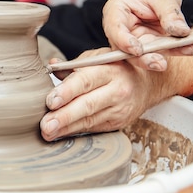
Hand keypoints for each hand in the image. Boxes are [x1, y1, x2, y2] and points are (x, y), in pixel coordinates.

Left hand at [40, 52, 166, 139]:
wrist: (147, 84)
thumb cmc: (116, 68)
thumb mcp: (98, 58)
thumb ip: (74, 65)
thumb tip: (52, 65)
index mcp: (109, 70)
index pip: (85, 81)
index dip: (67, 92)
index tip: (50, 102)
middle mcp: (117, 90)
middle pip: (88, 105)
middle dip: (65, 116)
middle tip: (46, 125)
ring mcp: (119, 110)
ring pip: (90, 120)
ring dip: (67, 128)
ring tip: (48, 133)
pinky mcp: (119, 123)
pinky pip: (94, 128)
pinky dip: (76, 131)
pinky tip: (60, 134)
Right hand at [102, 0, 192, 70]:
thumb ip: (169, 13)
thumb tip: (180, 31)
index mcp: (115, 12)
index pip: (115, 29)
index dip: (124, 41)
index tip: (138, 50)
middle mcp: (122, 30)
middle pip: (127, 49)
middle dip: (144, 58)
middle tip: (160, 63)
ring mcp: (136, 40)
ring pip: (145, 55)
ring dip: (165, 56)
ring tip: (187, 50)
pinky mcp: (151, 46)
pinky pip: (163, 51)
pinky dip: (177, 50)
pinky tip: (190, 48)